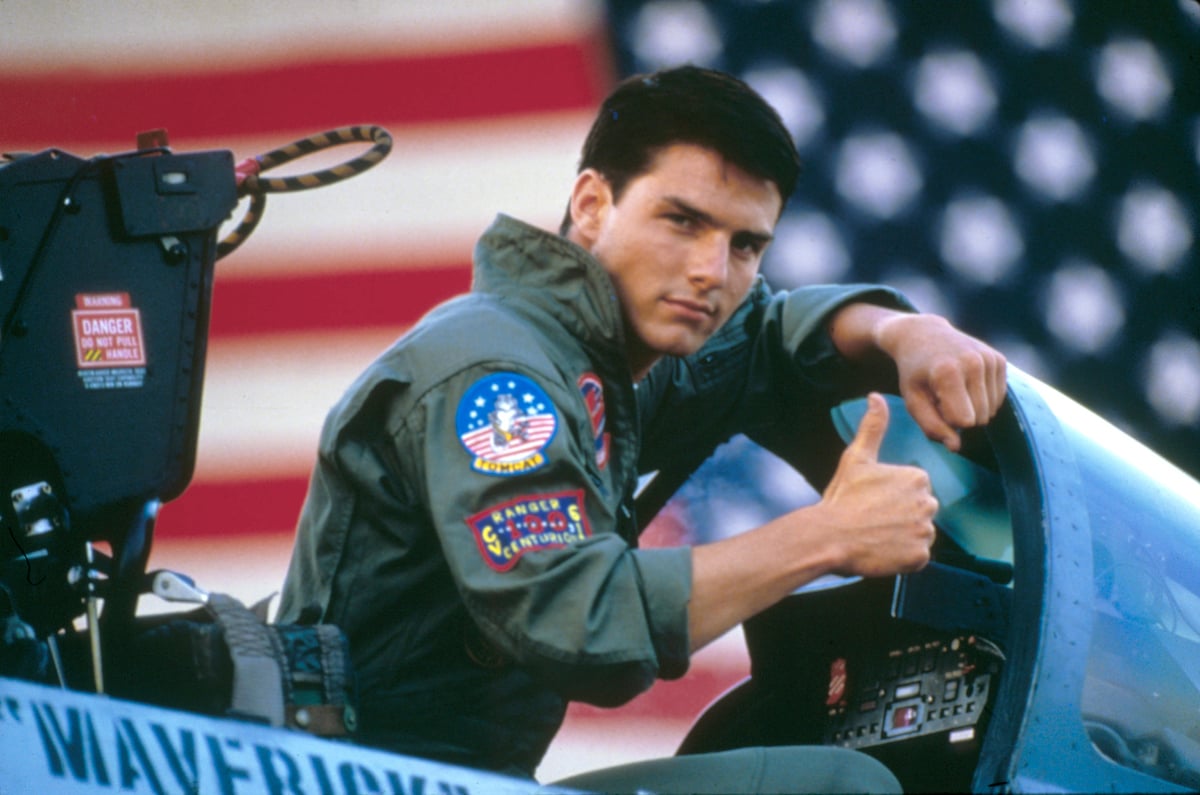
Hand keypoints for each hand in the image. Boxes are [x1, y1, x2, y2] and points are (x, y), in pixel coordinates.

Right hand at [815, 392, 936, 577]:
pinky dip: (902, 557)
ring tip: (876, 536)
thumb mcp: (856, 458)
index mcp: (917, 477)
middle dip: (901, 516)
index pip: (914, 489)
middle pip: (920, 511)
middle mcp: (928, 503)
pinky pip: (917, 557)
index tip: (873, 502)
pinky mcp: (920, 556)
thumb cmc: (842, 498)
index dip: (892, 497)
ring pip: (919, 533)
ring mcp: (925, 531)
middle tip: (873, 520)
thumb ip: (872, 427)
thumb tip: (876, 397)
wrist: (829, 538)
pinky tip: (882, 550)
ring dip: (903, 537)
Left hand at [874, 313, 1006, 451]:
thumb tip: (956, 447)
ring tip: (952, 389)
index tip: (933, 403)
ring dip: (972, 407)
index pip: (964, 421)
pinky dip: (982, 397)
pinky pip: (998, 398)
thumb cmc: (915, 373)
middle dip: (960, 415)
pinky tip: (965, 383)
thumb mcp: (913, 400)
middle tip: (941, 396)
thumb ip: (932, 427)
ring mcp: (989, 359)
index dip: (947, 420)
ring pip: (991, 411)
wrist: (923, 335)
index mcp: (948, 372)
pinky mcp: (999, 359)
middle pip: (980, 418)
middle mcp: (974, 362)